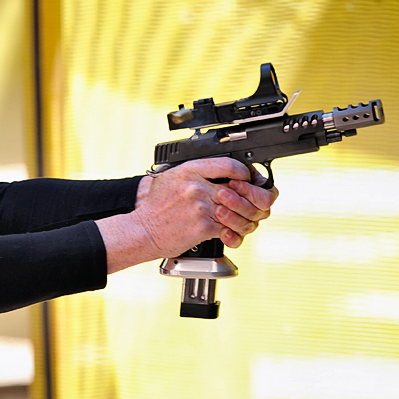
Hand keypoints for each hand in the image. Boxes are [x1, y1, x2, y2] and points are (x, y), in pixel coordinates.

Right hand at [96, 158, 278, 272]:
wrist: (142, 231)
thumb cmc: (155, 208)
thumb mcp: (171, 179)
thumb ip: (195, 173)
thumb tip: (223, 175)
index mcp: (190, 170)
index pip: (229, 164)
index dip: (245, 173)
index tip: (247, 179)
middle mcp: (197, 185)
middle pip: (241, 188)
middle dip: (253, 199)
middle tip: (256, 205)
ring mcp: (201, 206)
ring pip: (239, 211)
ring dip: (246, 220)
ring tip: (243, 222)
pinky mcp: (203, 226)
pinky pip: (230, 229)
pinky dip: (234, 234)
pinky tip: (230, 234)